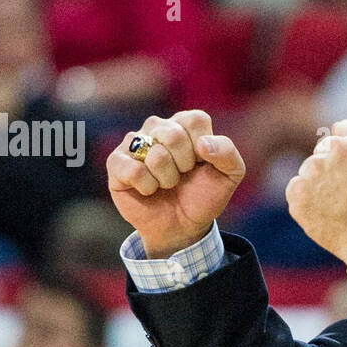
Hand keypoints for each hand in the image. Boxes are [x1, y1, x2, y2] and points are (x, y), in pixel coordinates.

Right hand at [106, 109, 245, 257]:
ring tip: (166, 183)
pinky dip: (148, 187)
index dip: (203, 149)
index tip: (201, 164)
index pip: (195, 120)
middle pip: (173, 135)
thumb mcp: (230, 175)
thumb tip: (203, 144)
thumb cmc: (203, 195)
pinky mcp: (116, 162)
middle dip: (184, 165)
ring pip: (155, 154)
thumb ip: (228, 153)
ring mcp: (134, 143)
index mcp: (185, 123)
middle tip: (183, 176)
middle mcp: (157, 127)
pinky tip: (149, 190)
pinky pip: (134, 171)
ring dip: (167, 179)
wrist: (182, 225)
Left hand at [286, 119, 346, 262]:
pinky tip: (323, 212)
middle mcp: (335, 148)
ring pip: (309, 169)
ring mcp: (313, 169)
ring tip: (336, 204)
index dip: (346, 148)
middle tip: (345, 190)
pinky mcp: (298, 190)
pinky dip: (305, 200)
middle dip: (331, 165)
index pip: (341, 129)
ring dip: (318, 183)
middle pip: (323, 148)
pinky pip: (297, 188)